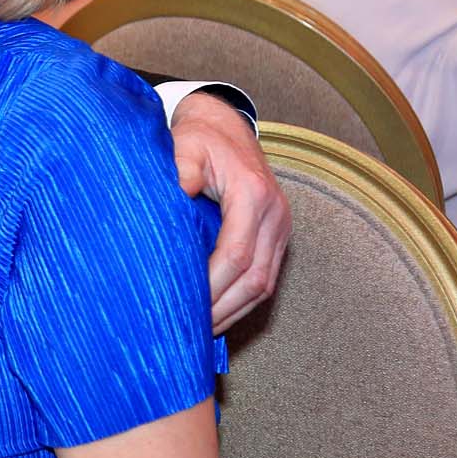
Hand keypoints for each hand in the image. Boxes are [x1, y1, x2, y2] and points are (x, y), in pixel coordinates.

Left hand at [170, 93, 290, 333]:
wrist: (225, 126)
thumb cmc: (199, 138)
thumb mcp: (185, 146)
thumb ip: (182, 170)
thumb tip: (175, 198)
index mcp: (253, 195)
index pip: (236, 255)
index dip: (212, 287)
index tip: (184, 307)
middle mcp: (275, 215)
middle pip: (255, 279)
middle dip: (222, 308)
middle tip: (189, 331)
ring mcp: (281, 227)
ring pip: (264, 285)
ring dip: (234, 311)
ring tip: (202, 332)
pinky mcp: (278, 236)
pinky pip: (266, 278)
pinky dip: (243, 300)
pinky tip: (218, 314)